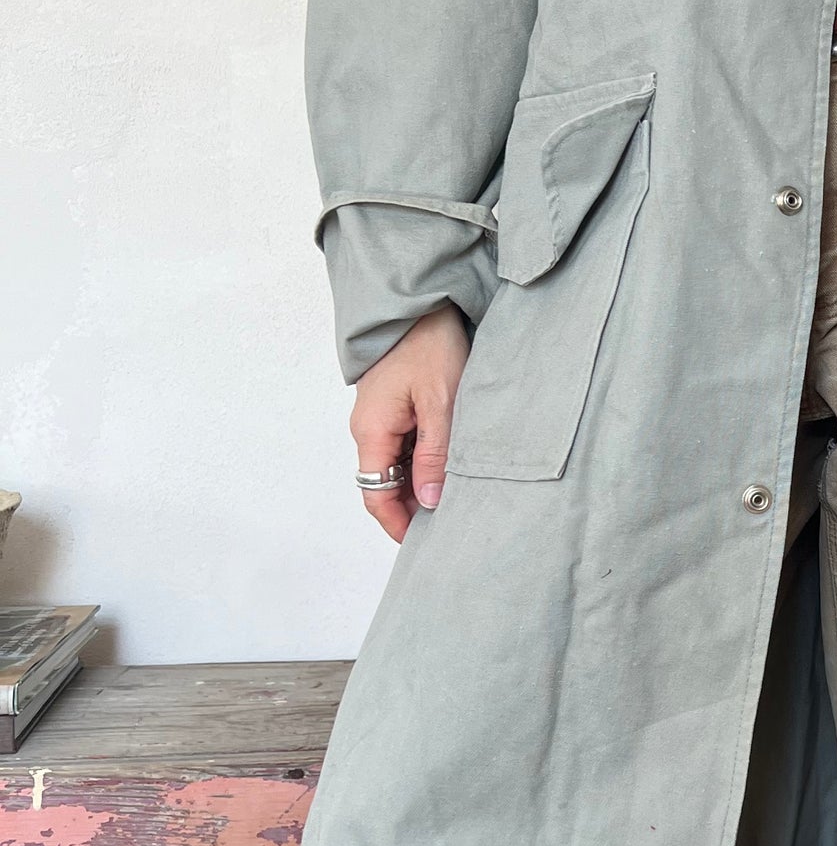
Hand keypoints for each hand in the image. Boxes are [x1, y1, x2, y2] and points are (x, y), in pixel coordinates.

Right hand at [350, 303, 469, 541]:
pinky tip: (452, 467)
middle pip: (386, 484)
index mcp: (372, 431)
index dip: (396, 524)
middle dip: (412, 508)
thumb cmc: (430, 345)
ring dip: (422, 484)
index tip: (423, 543)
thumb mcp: (441, 403)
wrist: (424, 302)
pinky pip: (406, 445)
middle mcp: (370, 428)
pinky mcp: (397, 406)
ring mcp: (382, 417)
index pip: (376, 495)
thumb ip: (435, 454)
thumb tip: (427, 502)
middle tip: (450, 525)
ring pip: (398, 466)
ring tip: (458, 499)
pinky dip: (426, 461)